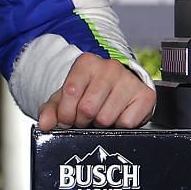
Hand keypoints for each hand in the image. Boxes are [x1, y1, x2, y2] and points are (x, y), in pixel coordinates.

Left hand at [37, 54, 153, 129]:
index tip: (68, 118)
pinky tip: (118, 116)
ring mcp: (129, 80)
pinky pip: (126, 123)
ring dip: (101, 125)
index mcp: (87, 63)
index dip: (65, 113)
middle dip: (83, 121)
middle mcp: (110, 67)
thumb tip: (45, 124)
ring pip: (106, 118)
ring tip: (102, 116)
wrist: (121, 89)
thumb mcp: (67, 98)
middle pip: (88, 108)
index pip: (71, 92)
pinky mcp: (145, 95)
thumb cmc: (91, 93)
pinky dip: (120, 126)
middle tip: (86, 119)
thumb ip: (51, 110)